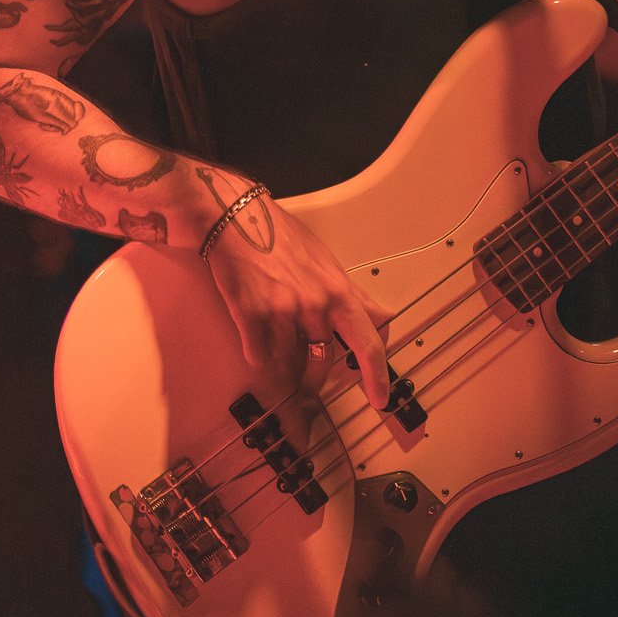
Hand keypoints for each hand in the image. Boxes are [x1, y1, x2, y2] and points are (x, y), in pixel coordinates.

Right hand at [207, 199, 390, 410]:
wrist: (234, 219)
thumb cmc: (280, 237)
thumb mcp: (326, 261)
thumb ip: (352, 294)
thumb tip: (383, 316)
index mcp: (337, 291)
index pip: (369, 343)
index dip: (378, 377)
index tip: (379, 398)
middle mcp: (314, 303)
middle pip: (323, 362)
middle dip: (316, 379)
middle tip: (310, 384)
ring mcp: (282, 310)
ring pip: (289, 363)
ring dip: (284, 364)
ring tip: (277, 348)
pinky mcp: (251, 314)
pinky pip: (259, 356)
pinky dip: (258, 354)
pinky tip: (255, 340)